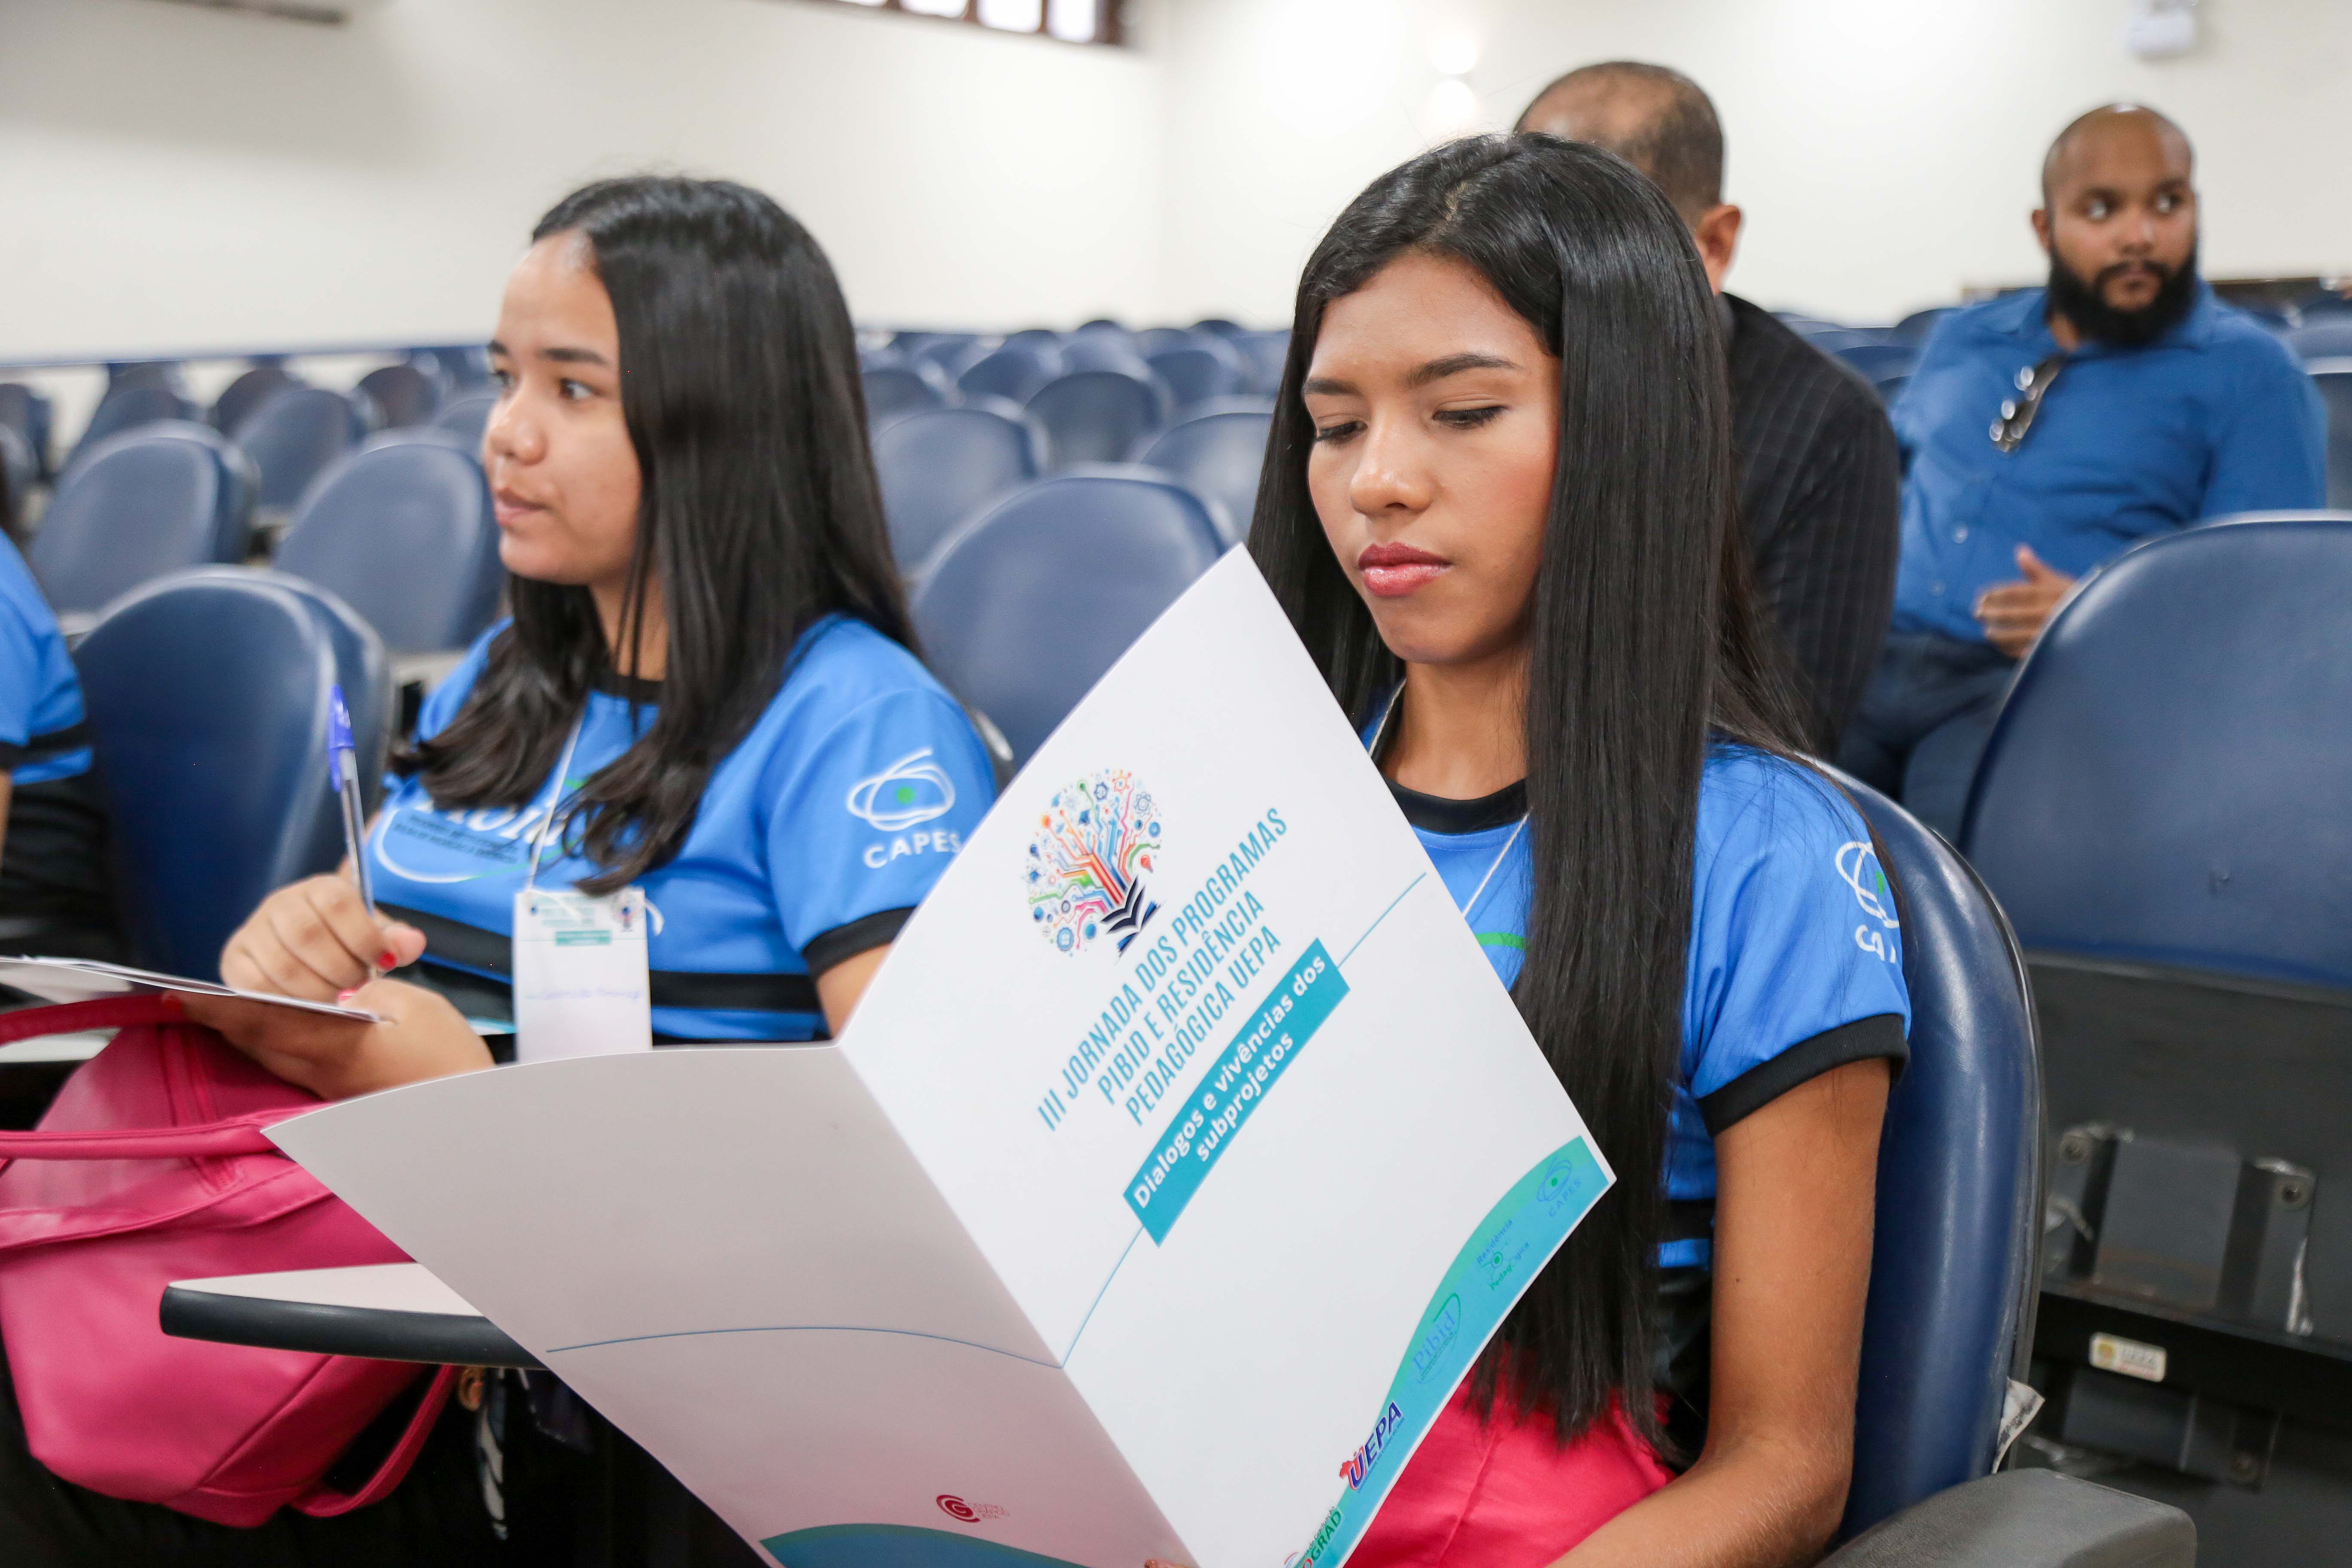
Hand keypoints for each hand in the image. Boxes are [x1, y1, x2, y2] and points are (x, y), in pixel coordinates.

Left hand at [182, 978, 492, 1100]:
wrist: (464, 1113)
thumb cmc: (446, 1056)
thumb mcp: (416, 1006)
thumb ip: (370, 992)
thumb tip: (341, 992)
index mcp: (334, 1043)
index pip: (262, 1019)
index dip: (219, 1006)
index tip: (181, 994)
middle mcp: (318, 1068)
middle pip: (254, 1040)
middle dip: (221, 1017)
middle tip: (187, 998)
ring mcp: (323, 1084)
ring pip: (266, 1054)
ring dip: (239, 1031)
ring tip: (218, 1010)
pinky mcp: (333, 1091)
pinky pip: (285, 1063)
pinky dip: (264, 1043)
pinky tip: (264, 1032)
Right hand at [220, 875, 426, 1001]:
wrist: (306, 958)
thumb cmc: (347, 946)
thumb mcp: (375, 937)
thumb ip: (395, 940)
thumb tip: (412, 944)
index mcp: (320, 888)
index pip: (338, 902)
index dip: (364, 936)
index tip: (383, 964)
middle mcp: (281, 903)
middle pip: (308, 935)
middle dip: (341, 970)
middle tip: (358, 991)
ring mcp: (253, 930)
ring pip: (283, 964)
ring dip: (316, 991)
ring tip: (338, 1004)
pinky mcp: (234, 960)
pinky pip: (256, 985)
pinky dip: (287, 1002)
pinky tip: (308, 1011)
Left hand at [1972, 544, 2075, 657]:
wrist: (2102, 620)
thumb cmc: (2077, 597)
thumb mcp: (2058, 581)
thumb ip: (2036, 569)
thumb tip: (2020, 550)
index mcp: (2049, 593)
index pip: (2016, 593)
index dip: (1996, 594)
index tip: (1981, 596)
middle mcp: (2049, 611)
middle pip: (2014, 613)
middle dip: (1992, 613)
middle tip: (1976, 612)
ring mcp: (2050, 632)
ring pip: (2018, 635)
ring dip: (1999, 634)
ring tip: (1986, 632)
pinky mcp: (2051, 649)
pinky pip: (2026, 651)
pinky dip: (2011, 649)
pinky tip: (2001, 646)